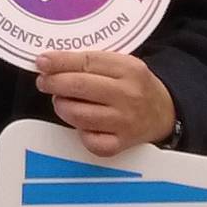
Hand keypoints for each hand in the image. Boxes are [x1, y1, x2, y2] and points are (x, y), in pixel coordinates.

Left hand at [37, 47, 178, 159]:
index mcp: (129, 69)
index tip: (42, 62)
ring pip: (78, 114)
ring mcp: (125, 121)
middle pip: (79, 87)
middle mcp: (128, 95)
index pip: (86, 62)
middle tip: (44, 81)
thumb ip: (91, 62)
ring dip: (62, 106)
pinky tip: (81, 124)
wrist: (164, 112)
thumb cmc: (134, 86)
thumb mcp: (121, 64)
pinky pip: (89, 140)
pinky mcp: (121, 144)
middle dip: (54, 83)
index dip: (60, 62)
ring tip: (61, 101)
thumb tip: (51, 63)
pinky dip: (80, 132)